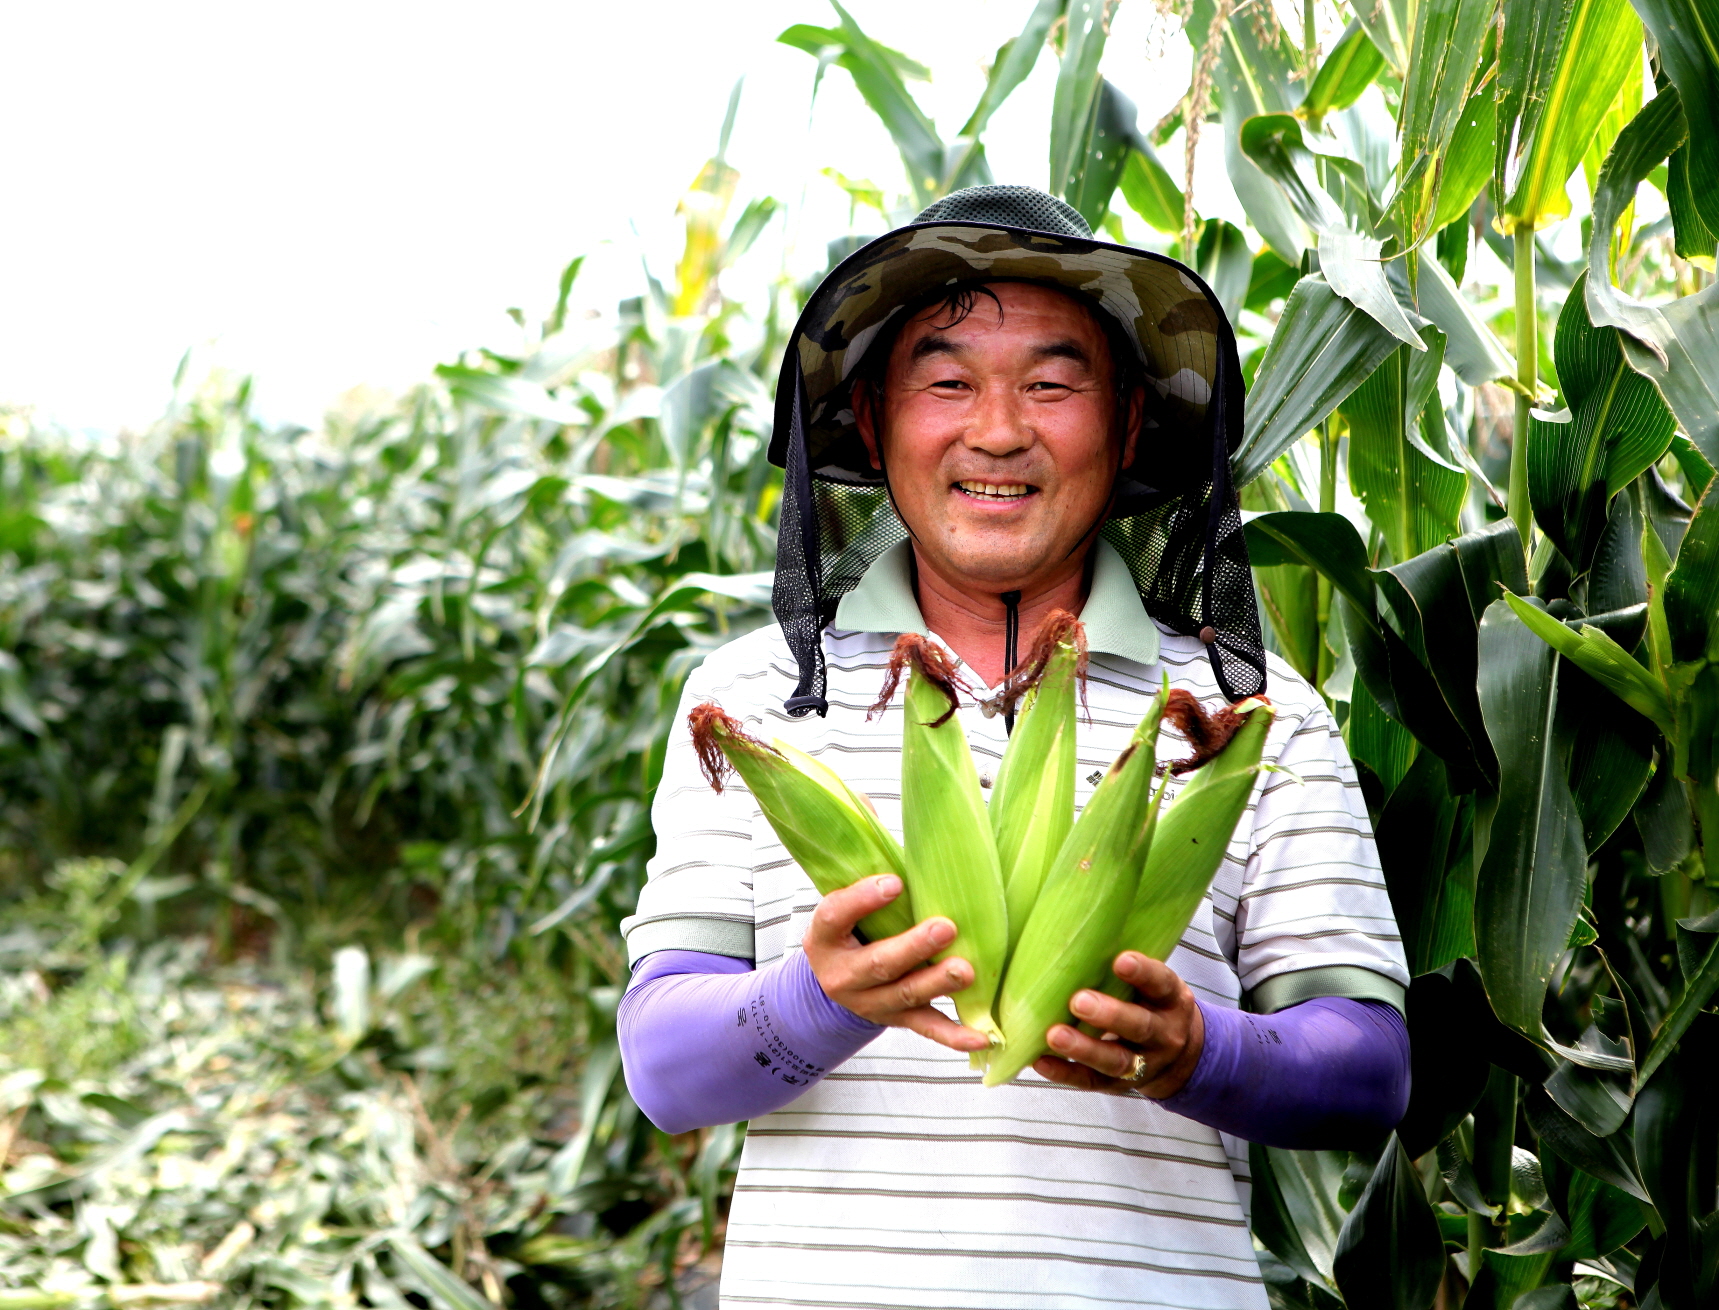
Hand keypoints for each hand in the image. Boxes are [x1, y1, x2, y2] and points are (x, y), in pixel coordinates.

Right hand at [803, 875, 990, 1053]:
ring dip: (938, 983)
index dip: (862, 900)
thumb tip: (879, 816)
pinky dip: (954, 1035)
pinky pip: (927, 1028)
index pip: (836, 915)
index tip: (895, 882)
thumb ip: (863, 866)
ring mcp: (871, 1002)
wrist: (834, 980)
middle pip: (878, 963)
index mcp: (825, 938)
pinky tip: (981, 1036)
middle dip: (913, 947)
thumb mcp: (841, 900)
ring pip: (906, 995)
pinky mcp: (897, 1019)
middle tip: (945, 928)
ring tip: (966, 970)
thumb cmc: (849, 927)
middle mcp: (843, 975)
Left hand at [1031, 952, 1204, 1097]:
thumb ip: (1129, 967)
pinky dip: (1065, 1073)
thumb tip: (1078, 928)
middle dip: (1109, 1015)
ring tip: (1054, 1035)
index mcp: (1171, 999)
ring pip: (1116, 1060)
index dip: (1143, 973)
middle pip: (1139, 1025)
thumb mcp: (1156, 984)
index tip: (1121, 960)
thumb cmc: (1152, 1003)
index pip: (1161, 983)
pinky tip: (1040, 1062)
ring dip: (1083, 1049)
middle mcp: (1163, 1033)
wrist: (1180, 1057)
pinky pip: (1092, 1082)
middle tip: (1078, 1001)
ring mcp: (1144, 1063)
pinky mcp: (1119, 1085)